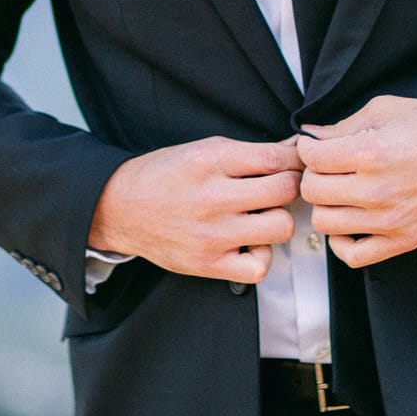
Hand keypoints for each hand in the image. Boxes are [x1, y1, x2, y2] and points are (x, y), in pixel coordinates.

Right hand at [88, 136, 301, 282]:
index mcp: (211, 160)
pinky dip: (262, 255)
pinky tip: (250, 242)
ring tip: (263, 213)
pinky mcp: (208, 264)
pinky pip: (260, 267)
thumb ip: (251, 151)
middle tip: (280, 187)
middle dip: (290, 185)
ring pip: (280, 227)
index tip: (295, 162)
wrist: (121, 207)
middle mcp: (212, 196)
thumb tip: (294, 148)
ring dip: (278, 218)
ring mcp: (211, 234)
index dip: (295, 160)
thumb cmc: (165, 174)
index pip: (276, 158)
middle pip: (284, 190)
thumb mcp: (205, 148)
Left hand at [296, 96, 416, 267]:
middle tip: (325, 167)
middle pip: (313, 191)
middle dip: (313, 175)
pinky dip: (342, 243)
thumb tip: (311, 136)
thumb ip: (344, 125)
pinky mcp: (403, 240)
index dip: (308, 148)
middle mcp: (376, 190)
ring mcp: (389, 220)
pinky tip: (348, 223)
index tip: (315, 146)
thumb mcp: (386, 109)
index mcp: (371, 152)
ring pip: (325, 223)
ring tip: (337, 192)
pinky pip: (354, 256)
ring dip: (325, 205)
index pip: (313, 158)